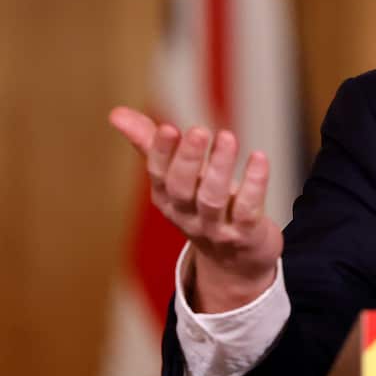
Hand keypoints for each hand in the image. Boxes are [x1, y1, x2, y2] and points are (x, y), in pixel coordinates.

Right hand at [108, 106, 282, 312]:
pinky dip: (254, 184)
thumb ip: (150, 144)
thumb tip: (116, 113)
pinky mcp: (245, 234)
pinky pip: (248, 211)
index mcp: (167, 198)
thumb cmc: (203, 207)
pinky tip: (259, 158)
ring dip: (220, 168)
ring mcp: (216, 228)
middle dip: (188, 159)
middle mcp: (187, 215)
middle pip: (182, 188)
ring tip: (228, 137)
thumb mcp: (176, 178)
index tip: (168, 128)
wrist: (235, 262)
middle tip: (199, 130)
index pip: (158, 175)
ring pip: (213, 199)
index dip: (162, 152)